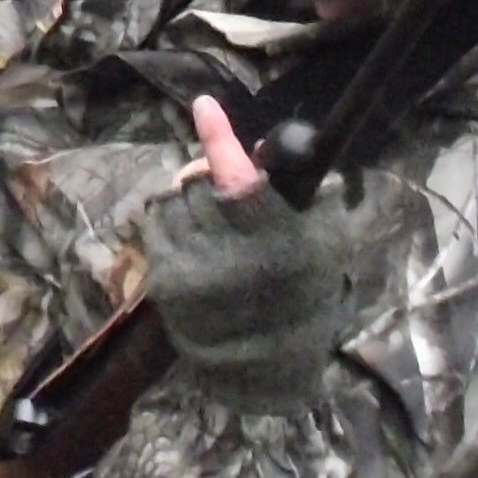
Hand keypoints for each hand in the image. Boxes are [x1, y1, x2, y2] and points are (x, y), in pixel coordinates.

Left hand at [141, 100, 378, 408]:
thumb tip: (262, 151)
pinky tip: (189, 244)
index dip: (219, 137)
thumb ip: (300, 196)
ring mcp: (190, 267)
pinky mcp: (165, 285)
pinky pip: (156, 231)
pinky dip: (168, 227)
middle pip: (196, 183)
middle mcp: (225, 248)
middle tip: (219, 191)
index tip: (203, 105)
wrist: (269, 372)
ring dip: (185, 203)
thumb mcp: (322, 244)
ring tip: (207, 224)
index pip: (239, 173)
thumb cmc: (304, 301)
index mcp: (271, 232)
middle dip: (205, 179)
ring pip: (171, 203)